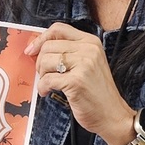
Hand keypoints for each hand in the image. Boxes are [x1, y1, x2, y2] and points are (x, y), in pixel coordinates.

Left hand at [25, 22, 135, 144]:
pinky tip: (47, 92)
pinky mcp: (76, 81)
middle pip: (48, 46)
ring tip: (49, 84)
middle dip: (40, 62)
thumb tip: (37, 48)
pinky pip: (46, 79)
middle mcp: (88, 50)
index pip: (58, 29)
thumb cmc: (96, 92)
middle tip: (44, 74)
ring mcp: (83, 65)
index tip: (31, 50)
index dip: (41, 38)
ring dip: (41, 75)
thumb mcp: (88, 64)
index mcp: (91, 42)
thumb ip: (69, 53)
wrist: (112, 115)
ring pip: (45, 61)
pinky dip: (42, 87)